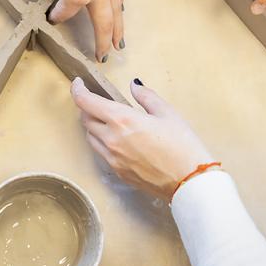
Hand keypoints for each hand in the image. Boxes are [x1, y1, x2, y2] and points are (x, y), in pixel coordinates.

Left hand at [20, 0, 124, 62]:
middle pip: (103, 24)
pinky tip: (120, 10)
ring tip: (118, 44)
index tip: (52, 18)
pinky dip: (119, 4)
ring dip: (118, 28)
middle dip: (103, 43)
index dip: (57, 17)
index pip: (65, 13)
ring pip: (116, 10)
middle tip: (103, 58)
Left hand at [70, 77, 214, 198]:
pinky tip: (119, 140)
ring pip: (90, 138)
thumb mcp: (167, 113)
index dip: (77, 90)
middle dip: (88, 107)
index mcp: (122, 120)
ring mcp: (112, 158)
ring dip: (94, 126)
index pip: (85, 102)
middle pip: (85, 120)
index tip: (78, 83)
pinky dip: (103, 142)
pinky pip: (102, 153)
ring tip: (109, 121)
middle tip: (98, 101)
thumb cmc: (182, 145)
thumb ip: (146, 97)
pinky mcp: (118, 172)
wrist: (188, 181)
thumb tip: (134, 85)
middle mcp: (111, 139)